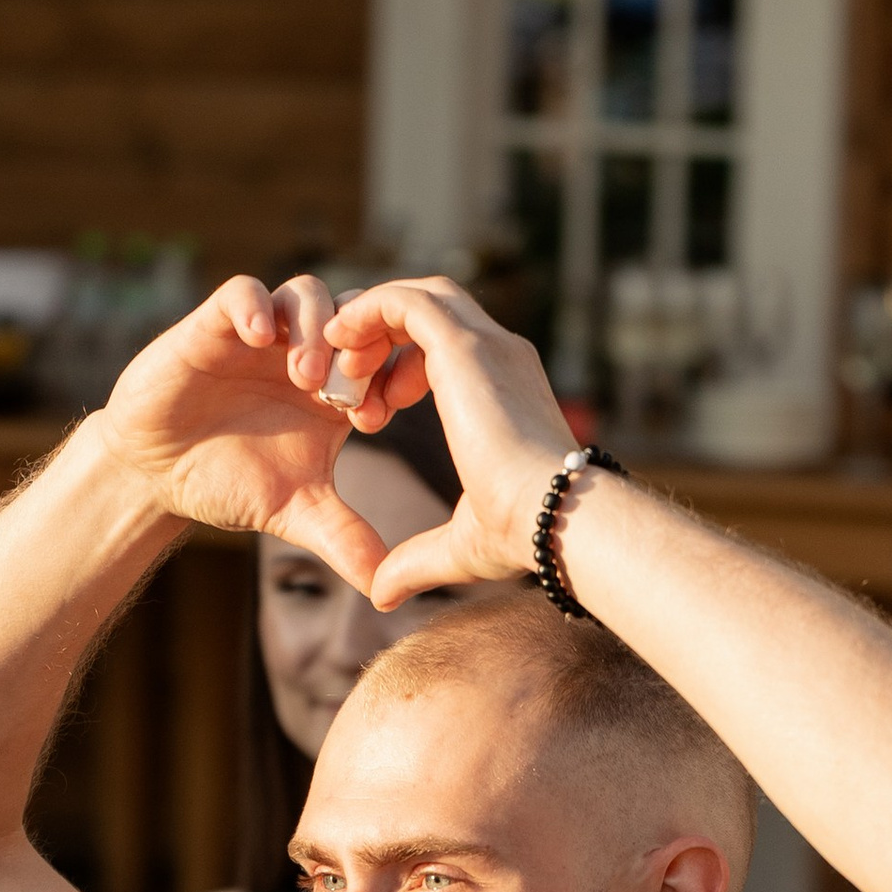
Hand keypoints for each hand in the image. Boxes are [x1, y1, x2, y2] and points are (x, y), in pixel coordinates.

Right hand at [89, 274, 421, 592]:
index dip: (392, 377)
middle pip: (358, 315)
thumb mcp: (294, 513)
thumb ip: (343, 539)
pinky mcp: (214, 323)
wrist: (156, 473)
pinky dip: (256, 306)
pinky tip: (259, 337)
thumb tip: (387, 589)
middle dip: (361, 344)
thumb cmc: (230, 482)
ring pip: (308, 294)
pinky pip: (244, 291)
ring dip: (315, 328)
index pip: (387, 359)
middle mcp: (306, 352)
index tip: (376, 418)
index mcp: (339, 390)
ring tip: (305, 376)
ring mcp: (263, 334)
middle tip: (349, 389)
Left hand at [318, 278, 583, 608]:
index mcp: (505, 390)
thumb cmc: (522, 536)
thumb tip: (381, 594)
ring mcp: (487, 345)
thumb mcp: (459, 547)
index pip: (448, 346)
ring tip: (337, 367)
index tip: (372, 413)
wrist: (554, 518)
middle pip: (433, 309)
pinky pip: (404, 301)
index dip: (400, 367)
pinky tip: (337, 341)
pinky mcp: (465, 348)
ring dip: (370, 323)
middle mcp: (501, 355)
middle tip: (348, 384)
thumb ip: (417, 560)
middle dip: (382, 337)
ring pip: (417, 297)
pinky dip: (367, 312)